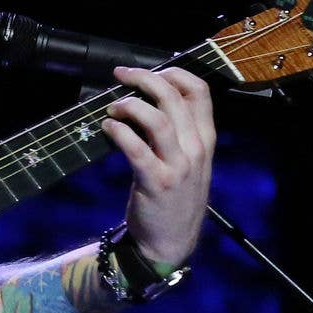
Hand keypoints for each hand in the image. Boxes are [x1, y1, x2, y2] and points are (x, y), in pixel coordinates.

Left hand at [102, 65, 215, 268]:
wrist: (171, 242)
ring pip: (157, 119)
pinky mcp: (156, 182)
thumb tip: (145, 98)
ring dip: (130, 105)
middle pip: (174, 98)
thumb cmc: (174, 197)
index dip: (174, 72)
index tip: (150, 70)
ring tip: (113, 107)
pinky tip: (107, 127)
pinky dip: (119, 131)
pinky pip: (136, 148)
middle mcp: (196, 149)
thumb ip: (176, 132)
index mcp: (205, 139)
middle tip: (120, 75)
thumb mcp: (187, 161)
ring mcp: (179, 167)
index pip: (200, 91)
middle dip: (144, 78)